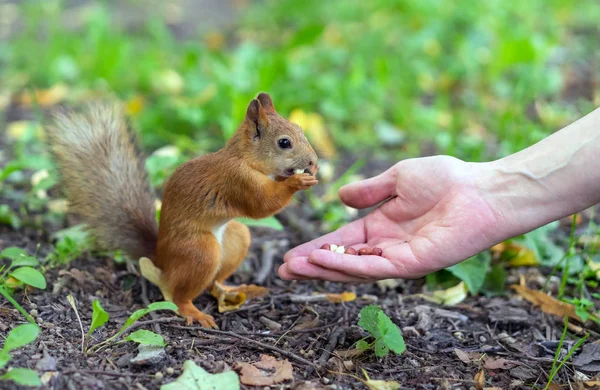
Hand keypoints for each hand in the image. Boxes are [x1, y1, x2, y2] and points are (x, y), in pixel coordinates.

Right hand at [278, 156, 504, 281]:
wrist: (481, 189)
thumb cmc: (446, 179)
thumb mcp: (398, 178)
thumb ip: (369, 191)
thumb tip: (340, 198)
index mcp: (382, 226)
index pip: (341, 243)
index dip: (316, 249)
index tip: (290, 255)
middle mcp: (387, 246)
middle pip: (342, 261)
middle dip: (313, 265)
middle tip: (284, 270)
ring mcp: (399, 258)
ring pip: (354, 269)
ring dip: (324, 269)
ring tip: (295, 268)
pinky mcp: (414, 264)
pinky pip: (375, 268)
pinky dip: (348, 266)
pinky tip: (323, 261)